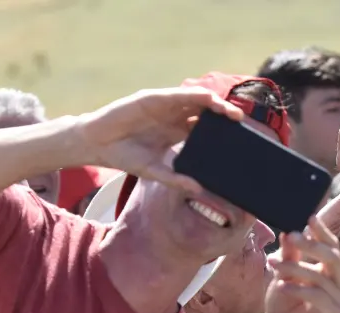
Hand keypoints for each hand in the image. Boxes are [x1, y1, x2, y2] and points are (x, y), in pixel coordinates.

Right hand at [76, 87, 243, 193]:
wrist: (98, 144)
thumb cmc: (127, 157)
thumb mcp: (155, 172)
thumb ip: (177, 179)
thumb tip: (199, 190)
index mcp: (178, 132)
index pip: (205, 129)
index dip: (222, 131)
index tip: (240, 138)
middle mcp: (174, 117)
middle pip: (204, 112)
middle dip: (223, 114)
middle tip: (241, 121)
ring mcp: (163, 106)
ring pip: (193, 101)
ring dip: (212, 102)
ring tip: (229, 110)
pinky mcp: (150, 99)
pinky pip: (174, 95)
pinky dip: (190, 95)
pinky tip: (205, 97)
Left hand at [261, 217, 339, 312]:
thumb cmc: (283, 303)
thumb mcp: (284, 274)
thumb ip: (290, 255)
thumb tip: (288, 232)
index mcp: (334, 273)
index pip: (334, 248)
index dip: (323, 232)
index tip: (309, 217)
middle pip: (333, 259)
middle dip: (311, 246)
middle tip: (291, 236)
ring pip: (320, 277)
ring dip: (295, 268)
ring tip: (274, 264)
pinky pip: (316, 296)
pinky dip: (297, 288)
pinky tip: (281, 286)